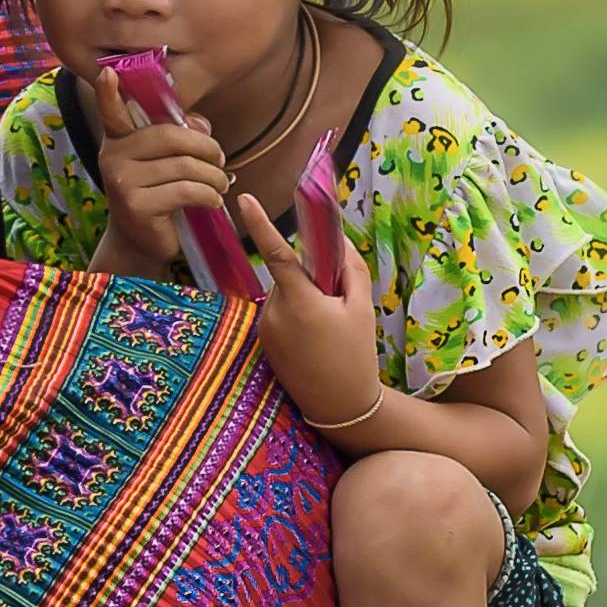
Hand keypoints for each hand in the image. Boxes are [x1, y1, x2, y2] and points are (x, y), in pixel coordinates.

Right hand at [83, 73, 234, 277]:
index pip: (111, 112)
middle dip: (207, 148)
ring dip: (214, 176)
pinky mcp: (136, 206)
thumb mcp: (168, 159)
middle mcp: (113, 156)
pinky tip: (213, 201)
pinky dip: (210, 195)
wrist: (143, 241)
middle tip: (221, 161)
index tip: (108, 71)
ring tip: (221, 185)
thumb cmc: (160, 192)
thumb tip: (200, 126)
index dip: (109, 92)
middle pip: (171, 136)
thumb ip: (181, 134)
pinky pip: (187, 190)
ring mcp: (122, 181)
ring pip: (185, 166)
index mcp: (119, 139)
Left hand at [233, 187, 386, 433]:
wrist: (339, 407)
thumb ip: (349, 268)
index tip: (244, 199)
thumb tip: (337, 240)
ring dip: (304, 298)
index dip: (259, 223)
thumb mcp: (361, 308)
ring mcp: (265, 328)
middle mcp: (274, 312)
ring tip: (327, 329)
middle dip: (311, 278)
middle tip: (338, 302)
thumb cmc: (355, 355)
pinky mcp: (262, 342)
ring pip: (285, 294)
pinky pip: (279, 313)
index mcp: (300, 301)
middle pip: (290, 275)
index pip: (277, 253)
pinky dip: (296, 315)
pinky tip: (314, 340)